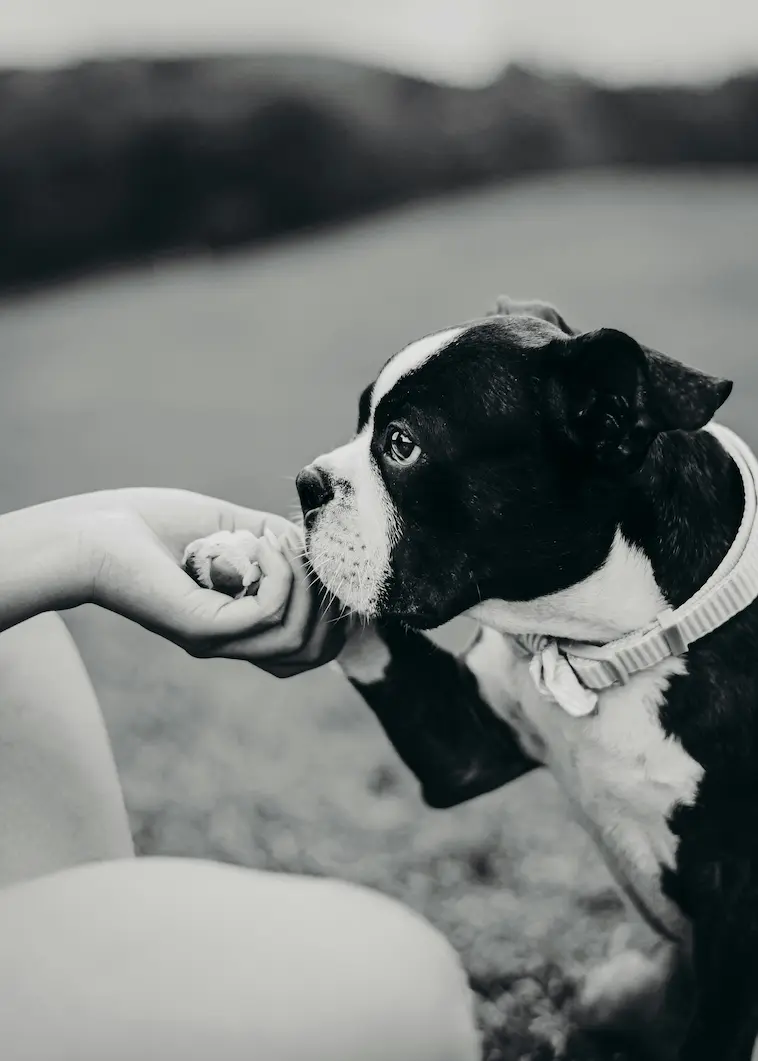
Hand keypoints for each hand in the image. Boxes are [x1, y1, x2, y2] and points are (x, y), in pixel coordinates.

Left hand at [69, 488, 346, 675]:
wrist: (95, 531)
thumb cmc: (153, 525)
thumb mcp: (231, 527)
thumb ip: (274, 539)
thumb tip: (316, 545)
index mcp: (236, 626)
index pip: (304, 650)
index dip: (332, 615)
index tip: (333, 568)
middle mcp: (229, 641)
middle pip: (309, 654)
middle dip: (330, 607)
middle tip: (315, 558)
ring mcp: (216, 639)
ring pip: (295, 638)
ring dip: (306, 585)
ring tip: (283, 543)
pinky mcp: (202, 628)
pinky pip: (267, 613)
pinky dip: (279, 575)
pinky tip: (261, 544)